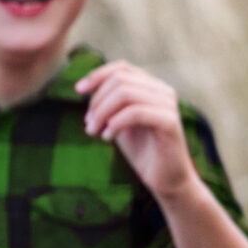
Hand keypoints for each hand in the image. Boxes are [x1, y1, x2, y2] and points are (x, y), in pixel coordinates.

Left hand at [76, 61, 194, 198]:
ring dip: (102, 112)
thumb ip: (107, 104)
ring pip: (125, 93)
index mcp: (151, 87)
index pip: (122, 67)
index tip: (78, 90)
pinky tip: (107, 136)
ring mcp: (168, 105)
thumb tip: (84, 88)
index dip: (97, 75)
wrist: (165, 180)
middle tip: (89, 124)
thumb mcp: (118, 122)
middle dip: (97, 101)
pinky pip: (135, 112)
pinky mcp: (170, 122)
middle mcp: (163, 91)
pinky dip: (115, 123)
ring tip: (94, 132)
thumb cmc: (141, 151)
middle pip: (120, 79)